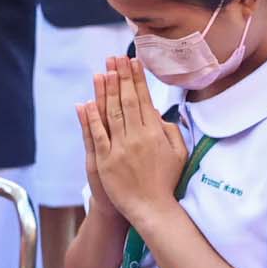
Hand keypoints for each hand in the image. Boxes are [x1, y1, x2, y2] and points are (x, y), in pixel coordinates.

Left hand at [78, 57, 190, 221]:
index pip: (144, 99)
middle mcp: (137, 137)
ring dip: (106, 91)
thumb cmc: (167, 182)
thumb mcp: (179, 154)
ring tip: (102, 71)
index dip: (136, 79)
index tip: (132, 61)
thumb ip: (171, 131)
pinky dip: (91, 118)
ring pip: (111, 113)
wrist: (153, 209)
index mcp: (155, 133)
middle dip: (121, 77)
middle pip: (127, 101)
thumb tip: (157, 112)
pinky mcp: (106, 161)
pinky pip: (97, 135)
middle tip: (115, 57)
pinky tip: (87, 102)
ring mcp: (120, 149)